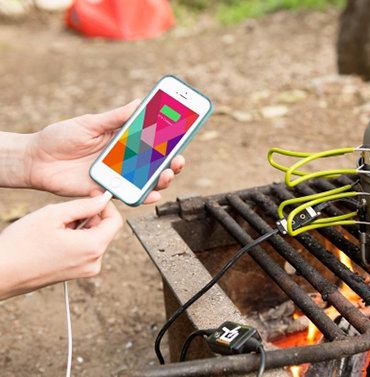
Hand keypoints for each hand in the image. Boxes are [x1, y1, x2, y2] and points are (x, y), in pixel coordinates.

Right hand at [0, 195, 121, 299]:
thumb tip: (102, 200)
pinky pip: (84, 250)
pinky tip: (54, 238)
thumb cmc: (21, 245)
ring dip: (80, 227)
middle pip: (104, 230)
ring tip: (55, 228)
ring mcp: (85, 270)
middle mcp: (94, 262)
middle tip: (65, 212)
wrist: (1, 273)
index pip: (116, 221)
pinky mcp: (76, 274)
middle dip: (89, 217)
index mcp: (92, 247)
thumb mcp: (53, 215)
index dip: (107, 205)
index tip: (94, 196)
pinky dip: (75, 239)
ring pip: (93, 239)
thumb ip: (83, 206)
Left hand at [28, 100, 184, 203]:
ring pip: (148, 179)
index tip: (183, 133)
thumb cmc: (60, 137)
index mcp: (123, 139)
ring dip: (162, 178)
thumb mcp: (89, 123)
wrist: (37, 160)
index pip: (152, 138)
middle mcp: (125, 157)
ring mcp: (119, 174)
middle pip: (156, 162)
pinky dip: (144, 197)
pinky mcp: (109, 189)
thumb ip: (114, 118)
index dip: (169, 137)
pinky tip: (153, 195)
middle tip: (177, 158)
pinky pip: (131, 194)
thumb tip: (139, 103)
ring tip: (166, 174)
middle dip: (172, 161)